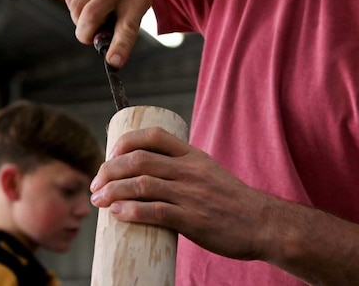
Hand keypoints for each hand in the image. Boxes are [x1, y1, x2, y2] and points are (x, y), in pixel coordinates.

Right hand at [64, 0, 153, 66]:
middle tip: (87, 37)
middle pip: (91, 16)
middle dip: (85, 34)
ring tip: (91, 12)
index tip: (114, 62)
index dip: (121, 45)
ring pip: (77, 9)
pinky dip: (74, 7)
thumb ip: (122, 26)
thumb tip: (103, 45)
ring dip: (79, 20)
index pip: (129, 25)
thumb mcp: (134, 4)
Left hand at [89, 127, 275, 260]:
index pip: (155, 135)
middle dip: (108, 170)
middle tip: (95, 185)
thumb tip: (151, 181)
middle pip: (139, 160)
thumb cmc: (234, 203)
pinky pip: (155, 211)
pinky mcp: (193, 220)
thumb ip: (184, 173)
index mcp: (194, 156)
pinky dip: (131, 211)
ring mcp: (191, 195)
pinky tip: (116, 214)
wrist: (263, 224)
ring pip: (141, 185)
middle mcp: (190, 171)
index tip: (110, 155)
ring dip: (112, 191)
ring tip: (97, 200)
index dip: (126, 141)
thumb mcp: (211, 174)